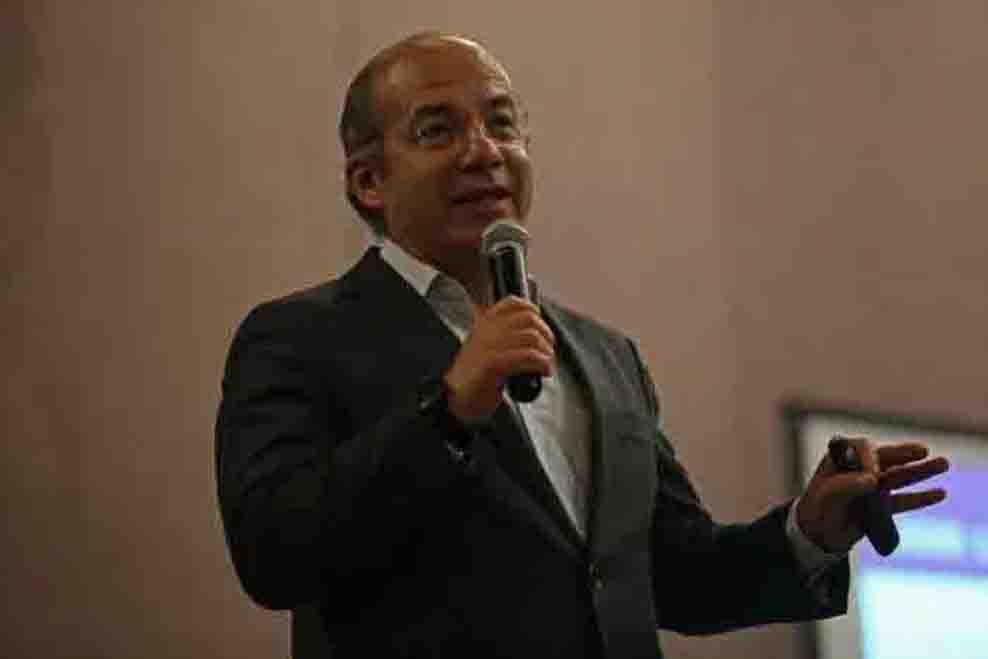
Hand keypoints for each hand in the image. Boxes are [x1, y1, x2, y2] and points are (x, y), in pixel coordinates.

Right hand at [444, 296, 554, 419]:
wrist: (456, 398)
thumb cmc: (476, 376)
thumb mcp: (486, 348)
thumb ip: (503, 336)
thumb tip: (535, 333)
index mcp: (484, 323)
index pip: (513, 303)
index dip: (533, 311)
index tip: (541, 329)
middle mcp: (487, 330)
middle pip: (529, 319)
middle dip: (546, 335)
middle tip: (548, 352)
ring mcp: (488, 345)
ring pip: (531, 337)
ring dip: (546, 352)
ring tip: (547, 364)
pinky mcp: (492, 363)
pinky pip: (527, 356)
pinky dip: (542, 363)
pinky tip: (544, 372)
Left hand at [796, 436, 948, 552]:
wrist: (816, 536)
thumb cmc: (816, 510)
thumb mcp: (827, 496)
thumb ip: (847, 486)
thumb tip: (872, 478)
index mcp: (840, 460)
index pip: (860, 448)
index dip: (870, 457)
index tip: (872, 474)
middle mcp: (858, 469)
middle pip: (885, 457)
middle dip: (905, 453)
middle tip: (924, 450)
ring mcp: (871, 487)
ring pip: (899, 476)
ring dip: (920, 471)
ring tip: (944, 464)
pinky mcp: (880, 506)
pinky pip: (903, 500)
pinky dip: (920, 497)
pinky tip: (940, 493)